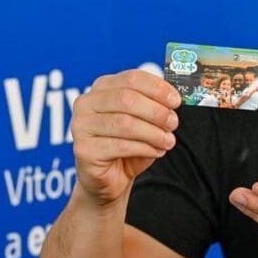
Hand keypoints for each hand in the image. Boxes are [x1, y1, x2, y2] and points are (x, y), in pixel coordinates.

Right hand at [71, 70, 181, 206]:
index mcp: (102, 87)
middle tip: (173, 123)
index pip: (132, 78)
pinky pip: (120, 146)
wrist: (110, 179)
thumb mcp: (143, 121)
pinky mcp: (84, 149)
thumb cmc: (128, 145)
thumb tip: (174, 98)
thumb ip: (155, 105)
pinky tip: (156, 151)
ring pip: (125, 124)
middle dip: (156, 112)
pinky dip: (144, 148)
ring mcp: (81, 126)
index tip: (176, 101)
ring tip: (168, 141)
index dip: (157, 88)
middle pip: (127, 99)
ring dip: (153, 133)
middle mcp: (86, 103)